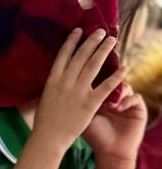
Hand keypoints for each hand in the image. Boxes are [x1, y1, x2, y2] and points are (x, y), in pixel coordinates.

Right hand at [33, 28, 126, 155]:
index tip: (79, 31)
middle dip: (92, 41)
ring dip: (104, 51)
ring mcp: (78, 91)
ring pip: (94, 65)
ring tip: (112, 41)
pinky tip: (125, 67)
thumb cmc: (44, 120)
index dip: (72, 41)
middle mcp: (66, 82)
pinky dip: (117, 76)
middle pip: (81, 56)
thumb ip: (54, 84)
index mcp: (53, 79)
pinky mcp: (90, 103)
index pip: (64, 55)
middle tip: (101, 31)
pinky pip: (106, 86)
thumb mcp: (45, 96)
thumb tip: (59, 74)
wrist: (49, 138)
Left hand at [82, 82, 146, 164]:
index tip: (88, 81)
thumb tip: (75, 86)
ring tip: (109, 103)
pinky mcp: (138, 108)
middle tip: (100, 87)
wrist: (110, 153)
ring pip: (125, 87)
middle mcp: (115, 98)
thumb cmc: (95, 137)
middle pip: (113, 80)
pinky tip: (118, 108)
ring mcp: (127, 102)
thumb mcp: (85, 117)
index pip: (100, 81)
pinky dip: (127, 100)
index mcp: (101, 97)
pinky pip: (135, 97)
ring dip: (117, 92)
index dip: (96, 80)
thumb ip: (82, 101)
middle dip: (108, 82)